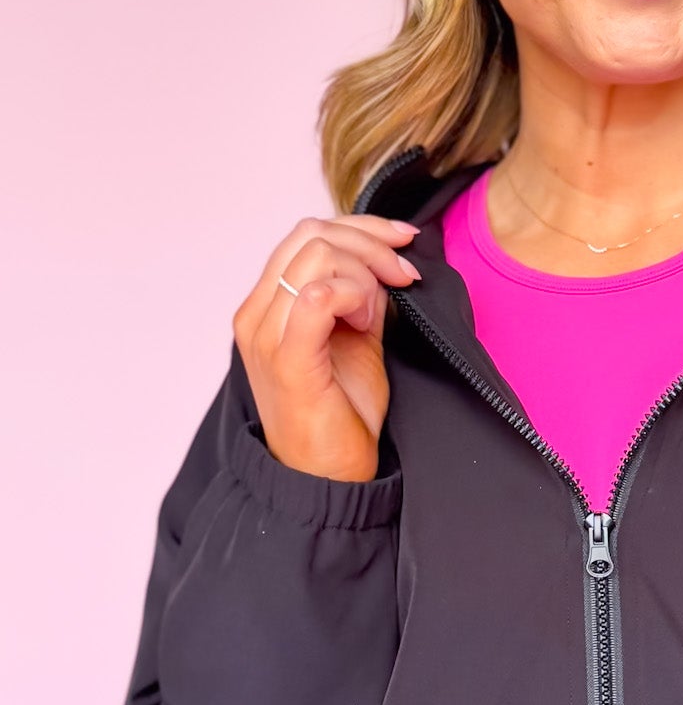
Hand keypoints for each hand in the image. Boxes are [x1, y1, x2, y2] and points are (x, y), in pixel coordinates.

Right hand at [232, 213, 421, 482]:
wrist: (332, 475)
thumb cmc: (340, 413)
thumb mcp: (355, 339)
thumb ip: (357, 296)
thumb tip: (383, 259)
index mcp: (268, 306)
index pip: (306, 234)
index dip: (361, 228)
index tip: (403, 243)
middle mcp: (257, 314)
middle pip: (311, 235)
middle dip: (370, 244)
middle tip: (404, 275)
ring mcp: (266, 335)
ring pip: (317, 256)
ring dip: (365, 273)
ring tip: (378, 314)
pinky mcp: (287, 358)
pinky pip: (319, 296)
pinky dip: (356, 296)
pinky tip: (369, 322)